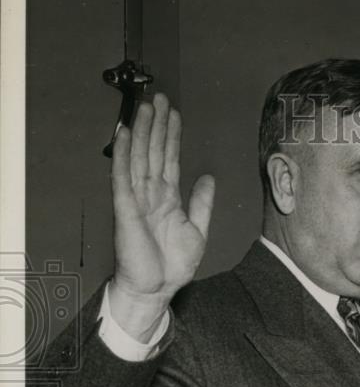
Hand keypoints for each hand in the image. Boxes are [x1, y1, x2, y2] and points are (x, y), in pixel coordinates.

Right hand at [108, 93, 214, 340]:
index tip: (174, 114)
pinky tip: (123, 134)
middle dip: (156, 125)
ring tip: (146, 106)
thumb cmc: (172, 265)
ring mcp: (137, 199)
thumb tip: (208, 178)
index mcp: (167, 199)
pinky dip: (122, 155)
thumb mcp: (198, 229)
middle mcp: (151, 194)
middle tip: (160, 97)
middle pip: (153, 152)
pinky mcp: (126, 209)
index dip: (171, 136)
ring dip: (142, 131)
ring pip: (139, 158)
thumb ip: (202, 203)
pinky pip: (123, 177)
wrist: (157, 289)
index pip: (169, 160)